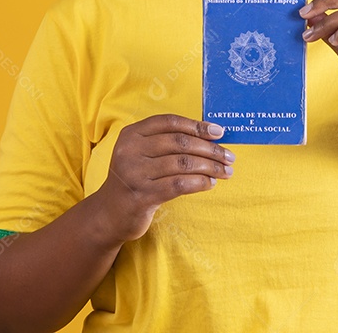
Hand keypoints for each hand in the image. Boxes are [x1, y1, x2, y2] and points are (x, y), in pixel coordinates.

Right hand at [96, 114, 234, 241]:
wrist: (109, 214)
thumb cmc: (135, 179)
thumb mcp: (142, 154)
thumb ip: (166, 142)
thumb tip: (210, 136)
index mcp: (131, 134)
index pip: (170, 123)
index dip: (197, 126)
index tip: (219, 132)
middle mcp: (130, 150)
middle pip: (180, 143)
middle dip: (210, 149)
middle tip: (229, 156)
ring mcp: (135, 173)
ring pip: (183, 164)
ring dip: (210, 167)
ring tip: (226, 172)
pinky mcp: (142, 196)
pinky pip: (179, 185)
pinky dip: (200, 183)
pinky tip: (211, 183)